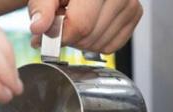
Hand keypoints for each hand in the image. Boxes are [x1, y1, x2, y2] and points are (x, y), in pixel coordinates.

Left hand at [28, 0, 142, 53]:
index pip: (80, 24)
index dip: (61, 35)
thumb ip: (41, 9)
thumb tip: (38, 28)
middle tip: (61, 24)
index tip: (48, 34)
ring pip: (100, 44)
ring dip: (81, 43)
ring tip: (75, 22)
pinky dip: (96, 43)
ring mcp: (130, 2)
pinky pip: (112, 46)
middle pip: (90, 36)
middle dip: (69, 38)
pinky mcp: (134, 13)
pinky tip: (89, 27)